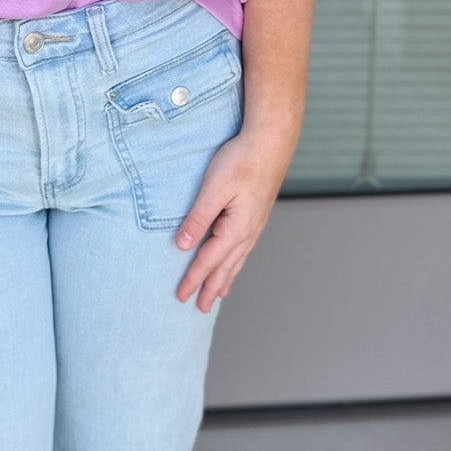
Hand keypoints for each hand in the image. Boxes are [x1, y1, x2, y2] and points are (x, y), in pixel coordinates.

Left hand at [172, 132, 289, 313]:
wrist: (271, 142)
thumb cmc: (241, 160)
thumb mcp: (214, 188)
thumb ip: (198, 217)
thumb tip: (183, 246)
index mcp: (236, 229)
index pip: (208, 261)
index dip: (193, 280)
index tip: (180, 296)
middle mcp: (248, 232)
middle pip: (226, 268)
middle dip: (211, 288)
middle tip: (199, 309)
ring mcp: (255, 225)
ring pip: (237, 260)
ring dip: (225, 279)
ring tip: (217, 296)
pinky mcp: (256, 215)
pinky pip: (243, 249)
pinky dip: (235, 263)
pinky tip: (234, 262)